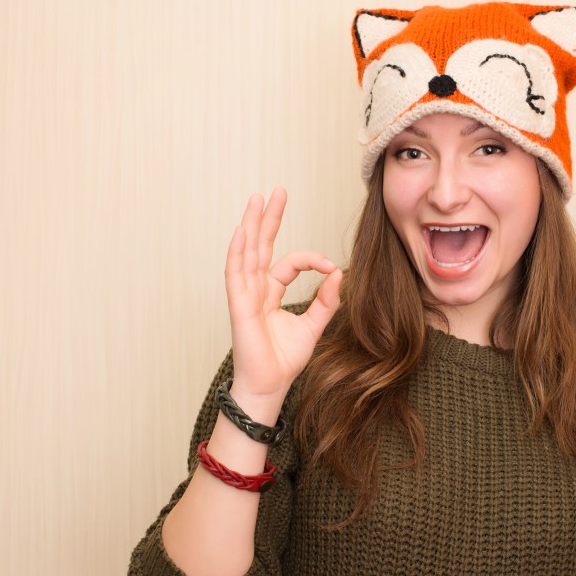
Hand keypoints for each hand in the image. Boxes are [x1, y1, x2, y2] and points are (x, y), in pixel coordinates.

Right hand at [224, 187, 341, 401]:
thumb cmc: (285, 360)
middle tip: (277, 191)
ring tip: (257, 199)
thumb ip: (327, 300)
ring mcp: (244, 295)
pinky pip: (235, 272)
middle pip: (261, 245)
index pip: (290, 263)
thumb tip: (340, 274)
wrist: (271, 385)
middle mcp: (256, 289)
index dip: (312, 259)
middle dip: (269, 218)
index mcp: (271, 292)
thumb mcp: (313, 326)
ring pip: (247, 252)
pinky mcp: (238, 305)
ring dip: (252, 224)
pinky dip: (238, 251)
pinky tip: (243, 230)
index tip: (332, 266)